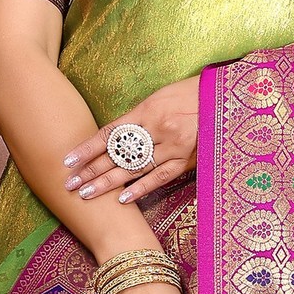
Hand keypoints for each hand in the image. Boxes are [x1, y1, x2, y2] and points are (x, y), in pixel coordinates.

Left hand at [65, 74, 200, 206]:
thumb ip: (139, 117)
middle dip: (91, 170)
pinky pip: (160, 177)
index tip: (68, 161)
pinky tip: (122, 199)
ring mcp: (172, 146)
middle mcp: (156, 129)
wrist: (225, 98)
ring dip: (108, 183)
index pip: (109, 133)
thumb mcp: (161, 97)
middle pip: (116, 154)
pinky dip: (141, 189)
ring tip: (87, 194)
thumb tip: (116, 136)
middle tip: (69, 184)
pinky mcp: (187, 160)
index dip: (87, 148)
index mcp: (146, 110)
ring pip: (134, 168)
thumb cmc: (191, 94)